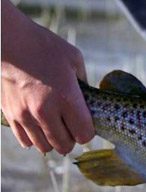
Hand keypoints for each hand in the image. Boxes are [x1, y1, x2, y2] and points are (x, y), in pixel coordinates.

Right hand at [1, 0, 94, 154]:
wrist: (11, 43)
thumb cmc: (45, 47)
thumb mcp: (74, 58)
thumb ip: (84, 83)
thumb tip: (88, 101)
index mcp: (66, 96)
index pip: (84, 134)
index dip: (88, 131)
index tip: (86, 121)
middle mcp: (45, 111)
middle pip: (65, 145)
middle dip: (72, 138)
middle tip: (71, 125)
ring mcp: (26, 116)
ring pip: (45, 147)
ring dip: (53, 140)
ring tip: (55, 124)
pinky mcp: (12, 116)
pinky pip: (26, 141)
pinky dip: (35, 138)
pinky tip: (39, 124)